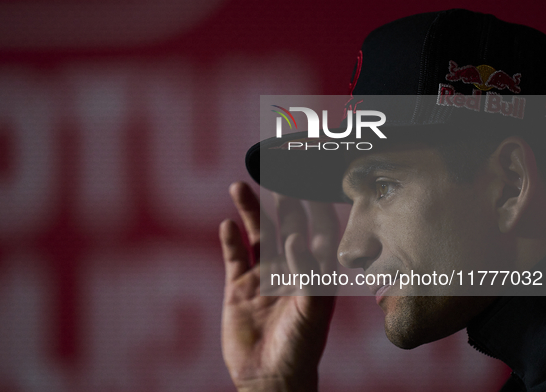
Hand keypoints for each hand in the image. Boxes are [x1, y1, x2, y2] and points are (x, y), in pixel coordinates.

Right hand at [220, 182, 338, 391]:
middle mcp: (289, 267)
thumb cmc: (301, 346)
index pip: (320, 230)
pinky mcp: (239, 286)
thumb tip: (294, 238)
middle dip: (281, 200)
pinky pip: (234, 256)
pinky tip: (226, 224)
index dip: (317, 206)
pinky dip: (229, 240)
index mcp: (315, 271)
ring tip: (238, 186)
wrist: (270, 377)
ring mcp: (263, 275)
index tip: (311, 181)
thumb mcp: (312, 311)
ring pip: (256, 234)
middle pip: (285, 225)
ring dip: (249, 211)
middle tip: (274, 173)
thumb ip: (307, 274)